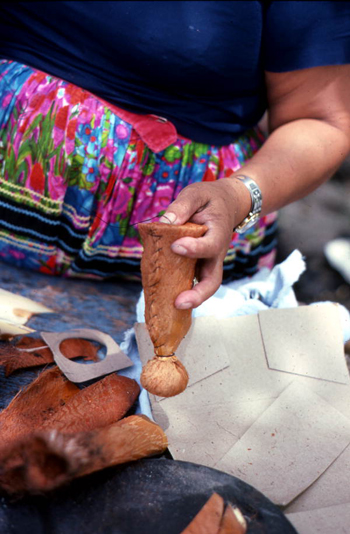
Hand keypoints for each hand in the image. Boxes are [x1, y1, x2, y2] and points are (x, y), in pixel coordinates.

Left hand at [159, 177, 250, 308]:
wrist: (227, 204)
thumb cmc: (210, 199)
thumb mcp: (197, 193)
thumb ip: (182, 205)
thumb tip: (165, 221)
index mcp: (218, 234)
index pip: (209, 246)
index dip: (194, 248)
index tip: (175, 246)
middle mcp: (216, 253)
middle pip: (212, 280)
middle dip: (198, 294)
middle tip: (179, 302)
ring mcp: (208, 262)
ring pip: (203, 286)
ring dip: (189, 298)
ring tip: (169, 307)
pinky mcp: (198, 265)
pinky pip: (190, 281)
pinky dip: (179, 289)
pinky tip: (162, 295)